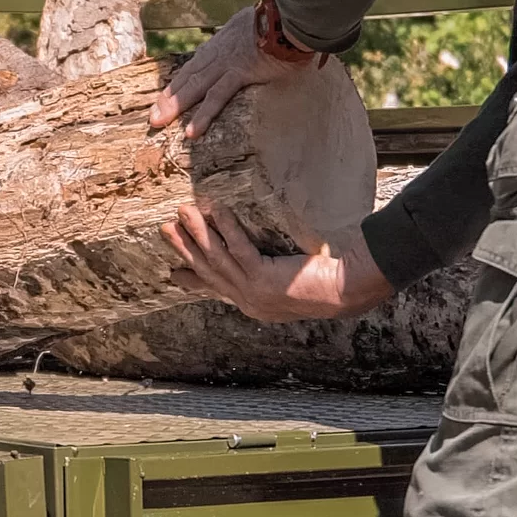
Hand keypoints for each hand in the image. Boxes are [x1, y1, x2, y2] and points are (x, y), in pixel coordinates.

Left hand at [147, 6, 303, 137]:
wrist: (291, 15)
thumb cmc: (282, 19)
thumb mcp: (256, 23)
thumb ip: (249, 33)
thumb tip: (251, 34)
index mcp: (223, 40)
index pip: (196, 64)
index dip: (180, 81)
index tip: (166, 95)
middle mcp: (219, 51)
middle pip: (188, 76)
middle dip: (169, 97)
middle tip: (153, 116)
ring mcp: (227, 62)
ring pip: (195, 87)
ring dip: (176, 106)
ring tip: (159, 122)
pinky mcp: (240, 72)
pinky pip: (218, 96)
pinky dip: (204, 114)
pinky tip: (192, 131)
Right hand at [161, 203, 393, 322]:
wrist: (350, 290)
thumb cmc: (331, 282)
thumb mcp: (292, 280)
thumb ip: (275, 271)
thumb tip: (265, 254)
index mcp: (256, 304)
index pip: (217, 288)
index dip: (193, 280)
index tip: (174, 274)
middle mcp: (250, 302)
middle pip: (209, 271)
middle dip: (185, 249)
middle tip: (166, 230)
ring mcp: (255, 293)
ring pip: (217, 259)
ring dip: (197, 234)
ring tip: (183, 213)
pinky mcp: (264, 279)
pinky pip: (239, 249)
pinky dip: (226, 228)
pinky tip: (216, 211)